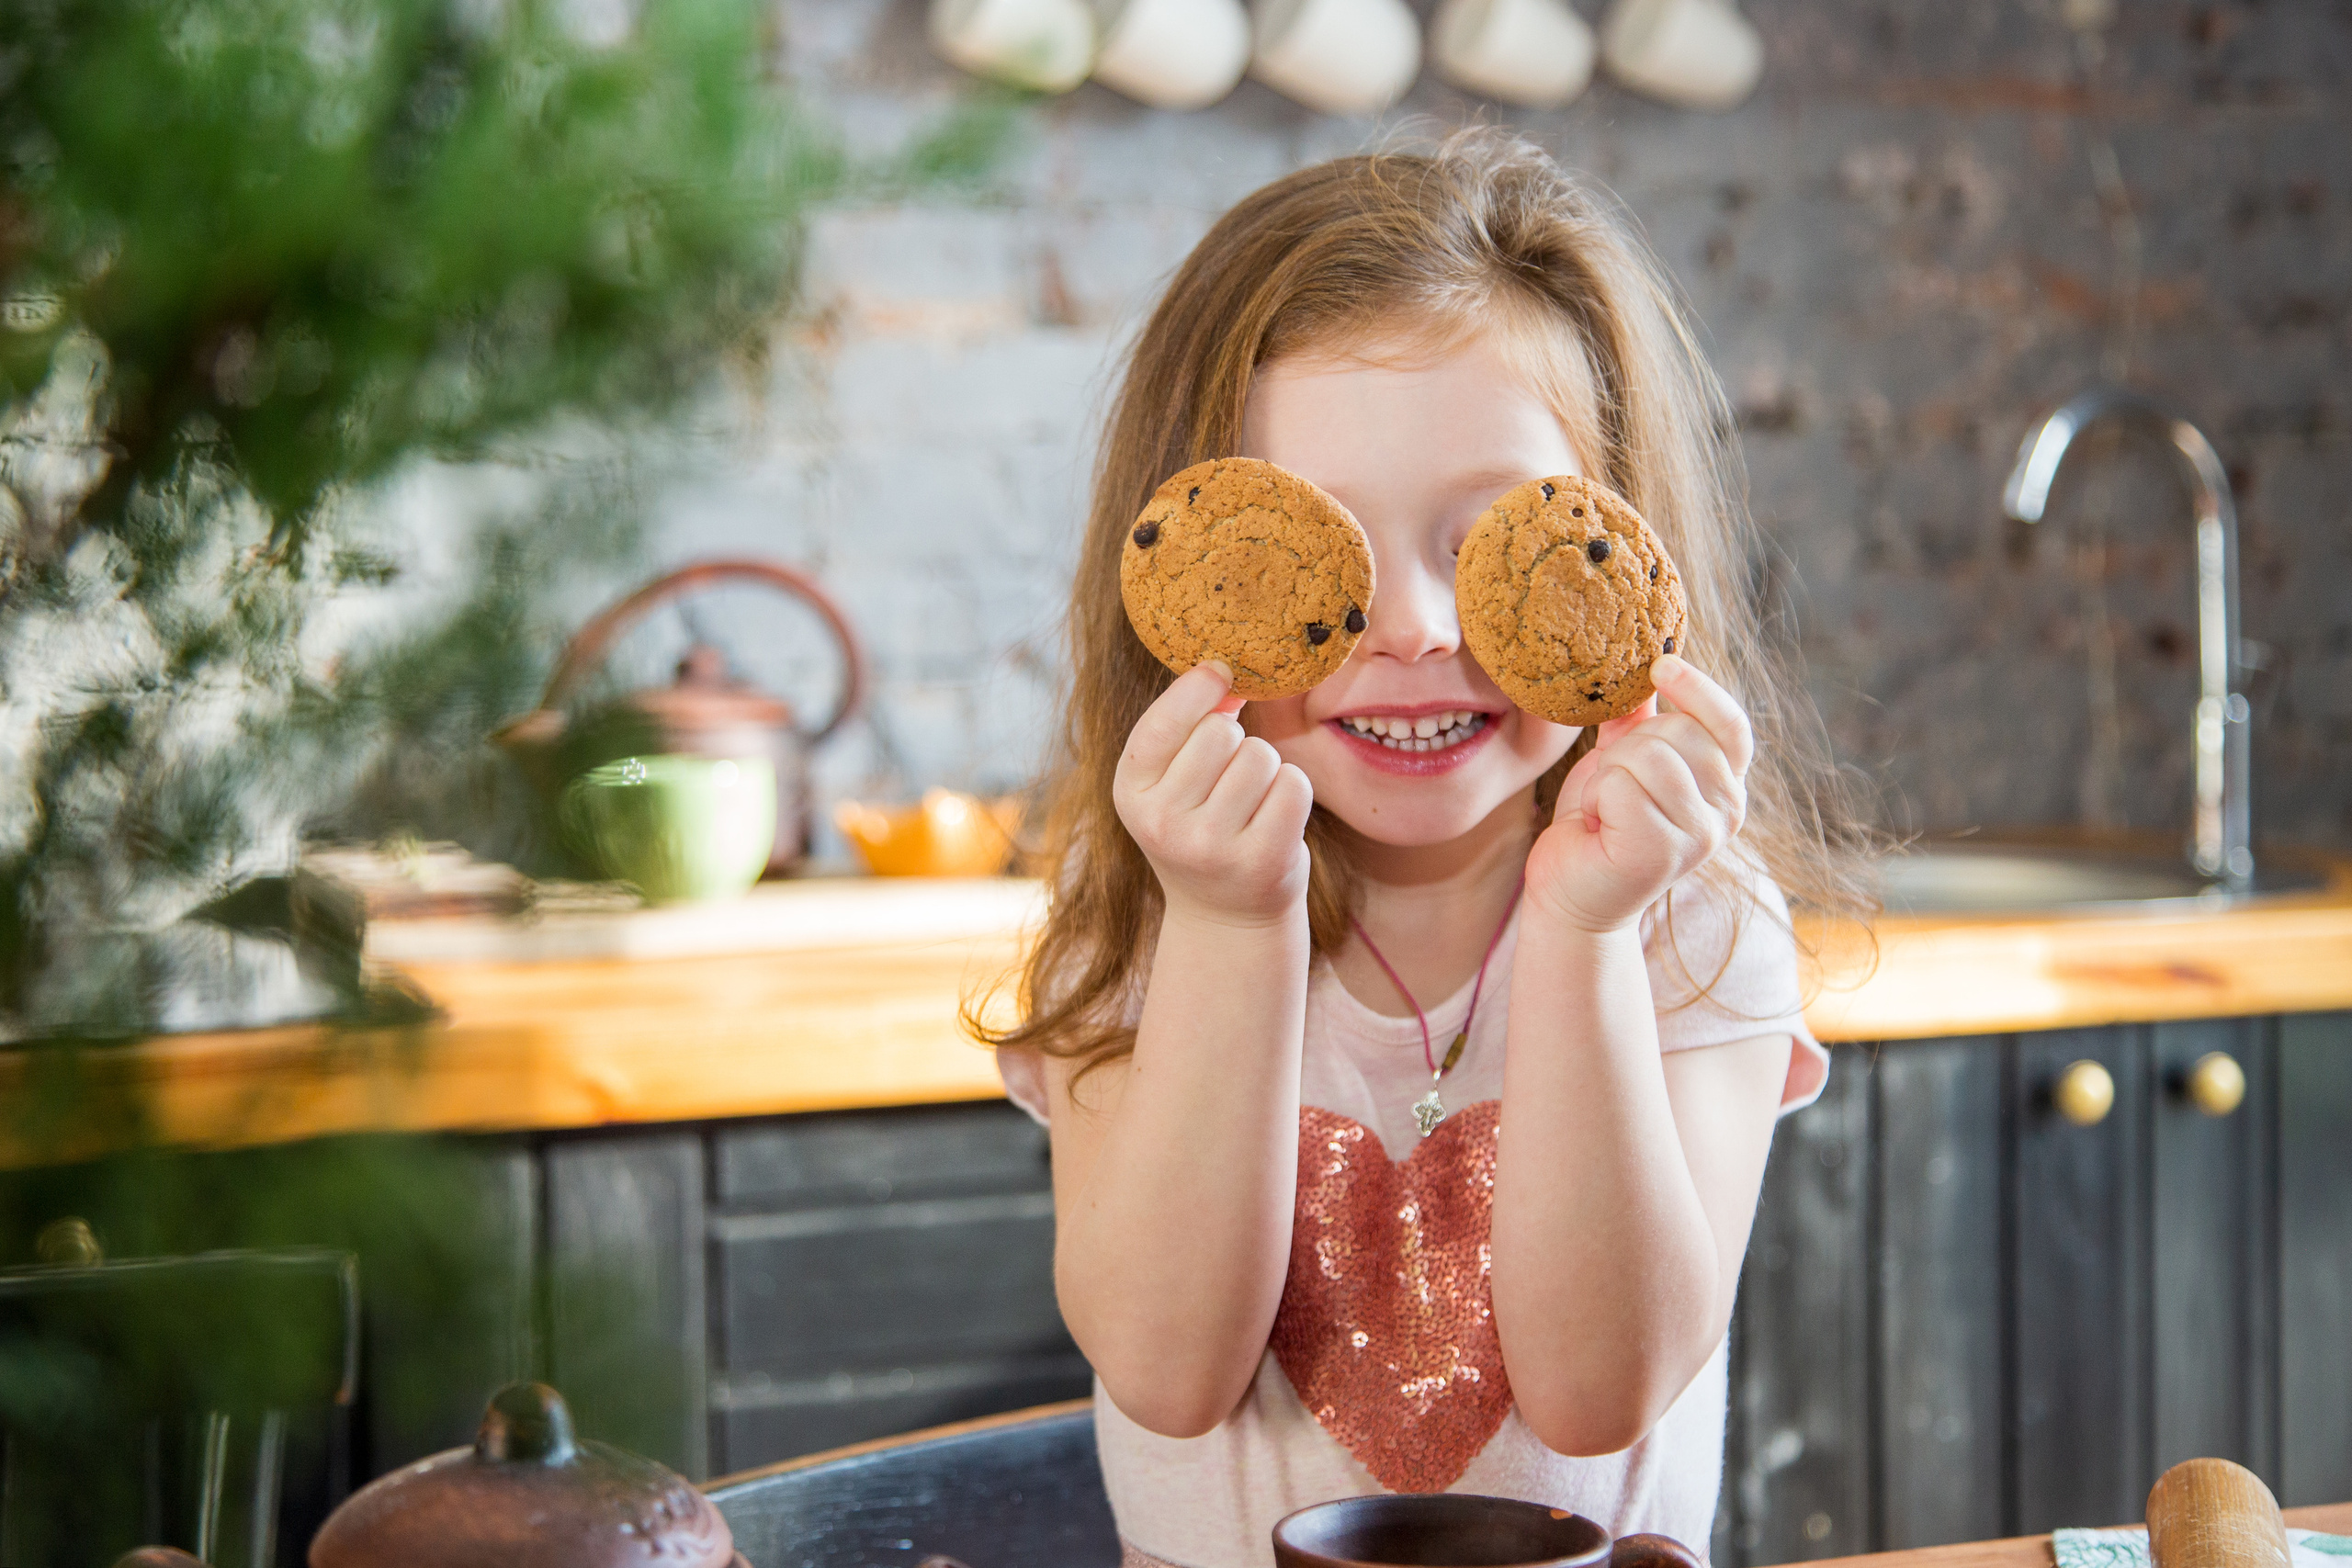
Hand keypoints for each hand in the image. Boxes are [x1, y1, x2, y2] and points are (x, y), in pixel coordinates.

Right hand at [1114, 662, 1314, 927]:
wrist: (1225, 916)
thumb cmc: (1198, 828)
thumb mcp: (1167, 782)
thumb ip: (1183, 726)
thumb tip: (1224, 672)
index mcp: (1129, 793)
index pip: (1164, 721)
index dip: (1199, 687)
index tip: (1220, 672)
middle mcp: (1163, 823)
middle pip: (1220, 733)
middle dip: (1234, 741)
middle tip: (1229, 776)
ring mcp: (1212, 846)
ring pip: (1261, 756)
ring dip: (1266, 767)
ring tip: (1251, 800)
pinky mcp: (1263, 860)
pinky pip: (1294, 784)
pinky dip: (1293, 790)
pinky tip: (1275, 815)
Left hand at [1525, 655, 1752, 934]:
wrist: (1570, 889)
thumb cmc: (1600, 822)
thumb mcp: (1624, 761)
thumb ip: (1642, 720)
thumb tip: (1648, 662)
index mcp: (1725, 785)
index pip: (1731, 726)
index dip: (1699, 689)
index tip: (1661, 666)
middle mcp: (1726, 812)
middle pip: (1679, 732)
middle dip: (1629, 745)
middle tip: (1613, 784)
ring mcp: (1699, 837)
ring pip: (1649, 756)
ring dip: (1609, 774)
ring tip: (1607, 807)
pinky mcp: (1661, 853)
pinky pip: (1622, 786)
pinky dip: (1598, 797)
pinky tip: (1599, 824)